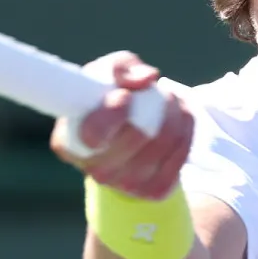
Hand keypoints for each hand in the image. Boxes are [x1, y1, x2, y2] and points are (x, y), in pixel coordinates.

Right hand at [49, 52, 194, 200]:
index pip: (93, 134)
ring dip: (177, 114)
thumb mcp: (106, 75)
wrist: (124, 143)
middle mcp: (96, 170)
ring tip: (173, 101)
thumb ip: (120, 67)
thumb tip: (145, 79)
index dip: (111, 115)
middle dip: (158, 104)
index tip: (124, 96)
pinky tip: (182, 119)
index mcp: (71, 143)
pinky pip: (181, 155)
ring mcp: (126, 185)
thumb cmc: (108, 101)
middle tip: (162, 92)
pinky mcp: (154, 191)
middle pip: (138, 135)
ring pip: (165, 143)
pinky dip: (186, 131)